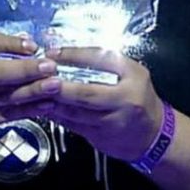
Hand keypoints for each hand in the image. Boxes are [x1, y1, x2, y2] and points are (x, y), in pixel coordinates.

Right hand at [0, 30, 60, 164]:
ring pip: (5, 96)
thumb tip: (23, 43)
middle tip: (49, 65)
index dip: (9, 42)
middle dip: (25, 68)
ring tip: (55, 84)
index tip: (31, 45)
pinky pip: (8, 115)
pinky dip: (29, 109)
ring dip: (33, 90)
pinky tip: (46, 104)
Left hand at [44, 47, 162, 160]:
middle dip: (60, 86)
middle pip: (87, 92)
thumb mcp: (132, 73)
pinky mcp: (102, 137)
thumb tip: (69, 54)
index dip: (74, 56)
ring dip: (53, 102)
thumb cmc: (138, 97)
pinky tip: (45, 107)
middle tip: (40, 77)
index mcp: (133, 76)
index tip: (53, 53)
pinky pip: (74, 125)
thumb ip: (106, 63)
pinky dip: (57, 115)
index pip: (101, 60)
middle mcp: (125, 99)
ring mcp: (114, 121)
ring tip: (36, 91)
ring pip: (77, 112)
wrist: (153, 134)